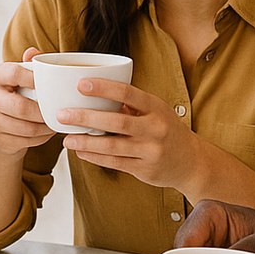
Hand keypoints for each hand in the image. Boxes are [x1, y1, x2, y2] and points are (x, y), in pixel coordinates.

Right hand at [0, 47, 50, 155]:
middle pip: (20, 107)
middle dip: (43, 112)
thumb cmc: (19, 93)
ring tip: (57, 123)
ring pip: (25, 128)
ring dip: (46, 128)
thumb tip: (32, 52)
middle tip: (59, 112)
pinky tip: (47, 132)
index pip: (13, 73)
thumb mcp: (23, 77)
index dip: (34, 79)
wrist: (2, 123)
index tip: (50, 85)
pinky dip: (41, 138)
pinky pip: (25, 141)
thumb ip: (30, 65)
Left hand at [56, 78, 210, 196]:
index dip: (104, 88)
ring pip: (113, 146)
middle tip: (63, 114)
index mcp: (156, 107)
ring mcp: (151, 150)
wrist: (191, 162)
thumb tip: (92, 94)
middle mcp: (155, 128)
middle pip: (117, 121)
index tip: (80, 84)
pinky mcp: (145, 169)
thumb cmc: (165, 129)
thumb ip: (129, 104)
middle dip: (87, 117)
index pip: (128, 93)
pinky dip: (95, 157)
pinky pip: (115, 163)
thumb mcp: (155, 110)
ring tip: (66, 139)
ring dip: (87, 142)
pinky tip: (80, 151)